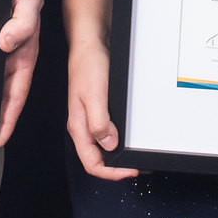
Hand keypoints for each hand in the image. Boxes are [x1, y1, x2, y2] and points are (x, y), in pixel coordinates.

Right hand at [67, 35, 136, 180]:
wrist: (90, 44)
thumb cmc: (88, 65)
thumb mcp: (94, 94)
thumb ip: (99, 121)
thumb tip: (109, 144)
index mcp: (78, 127)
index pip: (92, 163)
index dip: (111, 172)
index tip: (130, 171)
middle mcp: (84, 126)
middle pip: (98, 158)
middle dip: (118, 167)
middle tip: (138, 166)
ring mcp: (91, 118)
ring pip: (104, 146)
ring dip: (120, 154)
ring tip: (138, 156)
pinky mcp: (100, 110)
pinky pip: (109, 132)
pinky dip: (121, 139)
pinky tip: (131, 137)